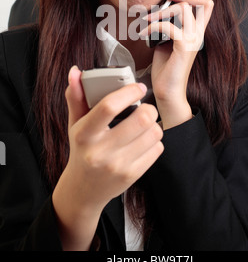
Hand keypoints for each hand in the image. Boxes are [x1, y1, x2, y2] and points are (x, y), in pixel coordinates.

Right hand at [52, 66, 162, 249]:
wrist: (84, 190)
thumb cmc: (82, 150)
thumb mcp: (75, 124)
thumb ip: (76, 97)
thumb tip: (75, 72)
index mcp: (84, 134)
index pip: (108, 107)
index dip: (128, 92)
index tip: (138, 87)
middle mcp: (100, 151)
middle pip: (141, 119)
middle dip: (148, 108)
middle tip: (145, 108)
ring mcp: (118, 165)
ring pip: (154, 133)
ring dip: (153, 125)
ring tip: (144, 125)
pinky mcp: (132, 175)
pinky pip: (157, 149)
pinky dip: (155, 141)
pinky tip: (143, 141)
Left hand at [139, 0, 213, 128]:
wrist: (168, 91)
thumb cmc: (165, 69)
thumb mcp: (166, 42)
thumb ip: (167, 27)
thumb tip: (159, 13)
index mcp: (196, 33)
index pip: (204, 7)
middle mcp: (198, 35)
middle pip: (197, 3)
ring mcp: (193, 40)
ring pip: (183, 10)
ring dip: (161, 12)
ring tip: (147, 21)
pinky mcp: (184, 47)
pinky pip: (169, 26)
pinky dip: (153, 27)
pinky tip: (144, 34)